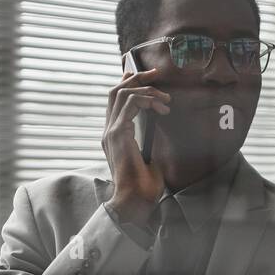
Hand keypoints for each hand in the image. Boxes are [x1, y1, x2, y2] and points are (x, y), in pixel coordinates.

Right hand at [102, 67, 170, 225]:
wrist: (135, 200)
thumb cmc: (143, 187)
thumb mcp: (149, 159)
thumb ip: (149, 143)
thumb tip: (161, 130)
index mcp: (113, 136)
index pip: (115, 101)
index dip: (129, 84)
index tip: (149, 79)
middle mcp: (108, 132)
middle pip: (115, 91)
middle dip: (137, 77)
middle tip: (156, 73)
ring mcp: (110, 132)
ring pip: (123, 93)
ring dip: (147, 91)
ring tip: (166, 100)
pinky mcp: (118, 134)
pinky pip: (130, 103)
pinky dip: (147, 100)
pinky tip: (161, 108)